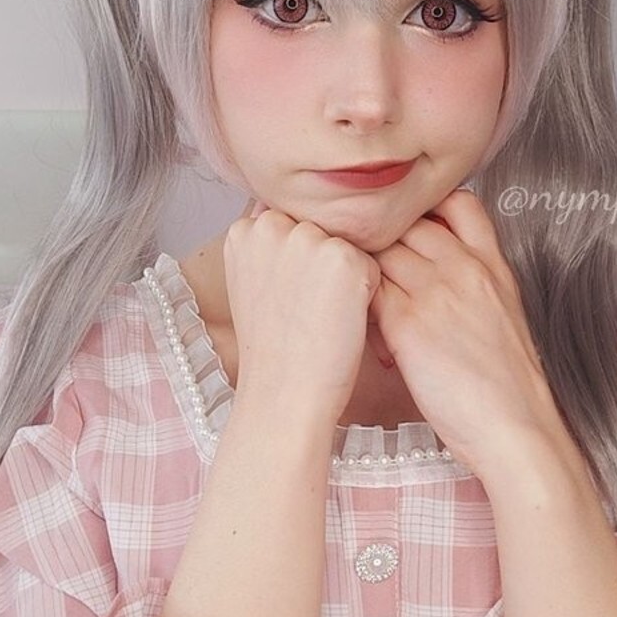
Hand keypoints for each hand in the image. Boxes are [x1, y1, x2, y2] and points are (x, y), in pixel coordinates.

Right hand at [223, 199, 381, 432]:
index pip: (292, 222)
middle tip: (307, 310)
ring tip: (322, 316)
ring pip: (346, 245)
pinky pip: (371, 264)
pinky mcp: (344, 258)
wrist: (283, 394)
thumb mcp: (251, 284)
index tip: (289, 297)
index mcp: (244, 229)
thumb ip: (270, 246)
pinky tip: (341, 321)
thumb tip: (300, 223)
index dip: (299, 262)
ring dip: (345, 277)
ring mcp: (308, 239)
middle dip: (323, 264)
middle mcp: (272, 224)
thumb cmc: (273, 347)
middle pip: (320, 230)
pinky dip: (366, 294)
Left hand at [368, 188, 578, 478]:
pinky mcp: (407, 324)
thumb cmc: (508, 386)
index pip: (456, 201)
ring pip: (380, 254)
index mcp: (493, 264)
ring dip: (367, 274)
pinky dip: (360, 308)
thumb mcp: (504, 315)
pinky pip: (366, 293)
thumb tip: (433, 273)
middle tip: (376, 271)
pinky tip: (375, 338)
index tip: (410, 232)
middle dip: (386, 242)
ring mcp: (435, 292)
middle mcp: (464, 268)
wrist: (516, 428)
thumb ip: (474, 284)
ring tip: (371, 308)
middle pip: (407, 222)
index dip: (426, 207)